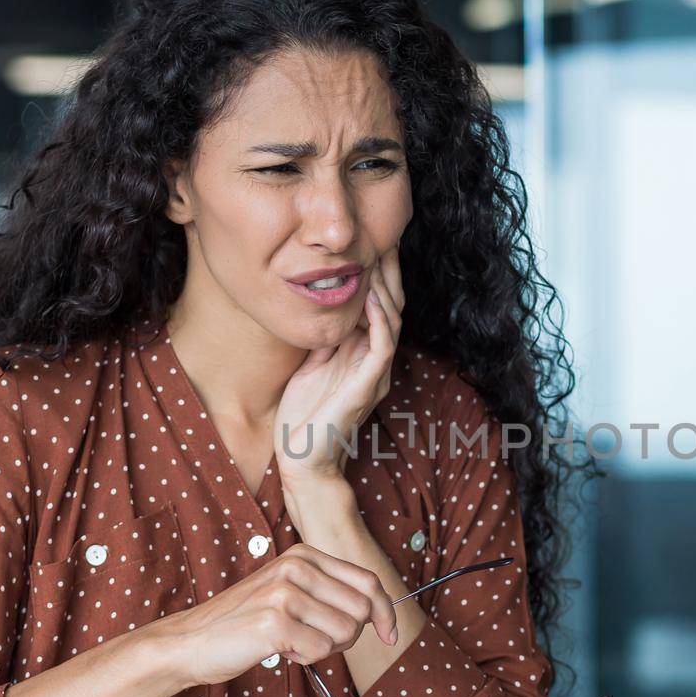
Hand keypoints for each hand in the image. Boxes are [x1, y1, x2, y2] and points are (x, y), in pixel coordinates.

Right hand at [167, 545, 395, 686]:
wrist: (191, 642)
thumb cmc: (245, 624)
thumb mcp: (289, 594)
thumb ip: (329, 594)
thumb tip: (380, 612)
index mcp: (304, 556)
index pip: (367, 581)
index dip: (386, 612)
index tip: (390, 634)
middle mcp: (296, 567)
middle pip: (363, 609)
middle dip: (348, 636)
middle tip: (315, 641)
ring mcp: (284, 592)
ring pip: (345, 632)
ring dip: (324, 648)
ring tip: (291, 642)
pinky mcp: (274, 621)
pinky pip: (321, 650)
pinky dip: (305, 658)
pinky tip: (280, 650)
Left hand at [275, 246, 403, 482]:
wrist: (302, 460)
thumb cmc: (302, 418)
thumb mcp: (311, 365)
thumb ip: (324, 339)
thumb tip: (323, 308)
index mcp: (362, 355)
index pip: (378, 306)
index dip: (377, 274)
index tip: (370, 242)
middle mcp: (375, 361)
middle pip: (392, 306)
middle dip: (388, 271)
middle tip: (384, 236)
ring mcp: (375, 373)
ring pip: (393, 320)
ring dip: (386, 287)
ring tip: (380, 255)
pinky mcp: (369, 385)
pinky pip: (382, 344)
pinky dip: (380, 318)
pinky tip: (372, 296)